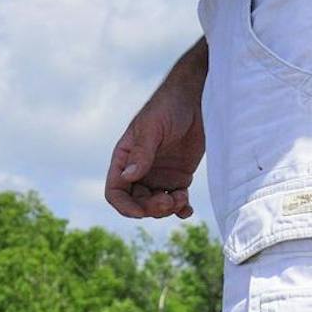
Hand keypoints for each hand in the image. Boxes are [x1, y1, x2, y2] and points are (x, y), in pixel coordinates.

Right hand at [105, 56, 206, 220]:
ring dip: (167, 209)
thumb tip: (128, 177)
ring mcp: (159, 175)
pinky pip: (176, 201)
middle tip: (168, 201)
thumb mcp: (152, 127)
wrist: (196, 99)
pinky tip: (187, 209)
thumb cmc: (168, 106)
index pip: (115, 191)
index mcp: (125, 157)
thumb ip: (142, 152)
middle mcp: (140, 170)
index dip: (124, 206)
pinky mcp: (179, 177)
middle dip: (150, 208)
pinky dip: (180, 209)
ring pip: (156, 205)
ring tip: (182, 198)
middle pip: (136, 202)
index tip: (140, 212)